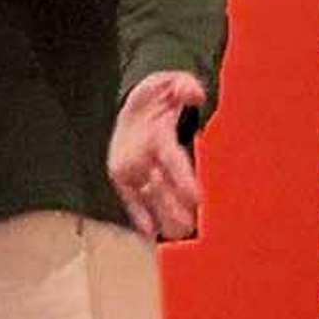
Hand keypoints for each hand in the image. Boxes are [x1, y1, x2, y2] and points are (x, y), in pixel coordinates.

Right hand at [108, 72, 207, 243]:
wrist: (129, 106)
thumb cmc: (157, 97)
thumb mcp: (172, 83)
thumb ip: (185, 88)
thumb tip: (195, 93)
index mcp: (152, 135)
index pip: (170, 159)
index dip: (182, 180)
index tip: (196, 198)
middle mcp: (136, 155)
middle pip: (158, 185)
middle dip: (172, 207)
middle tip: (190, 227)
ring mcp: (128, 169)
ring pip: (146, 196)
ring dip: (161, 216)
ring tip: (178, 234)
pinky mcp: (121, 179)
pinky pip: (129, 199)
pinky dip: (138, 216)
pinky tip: (150, 234)